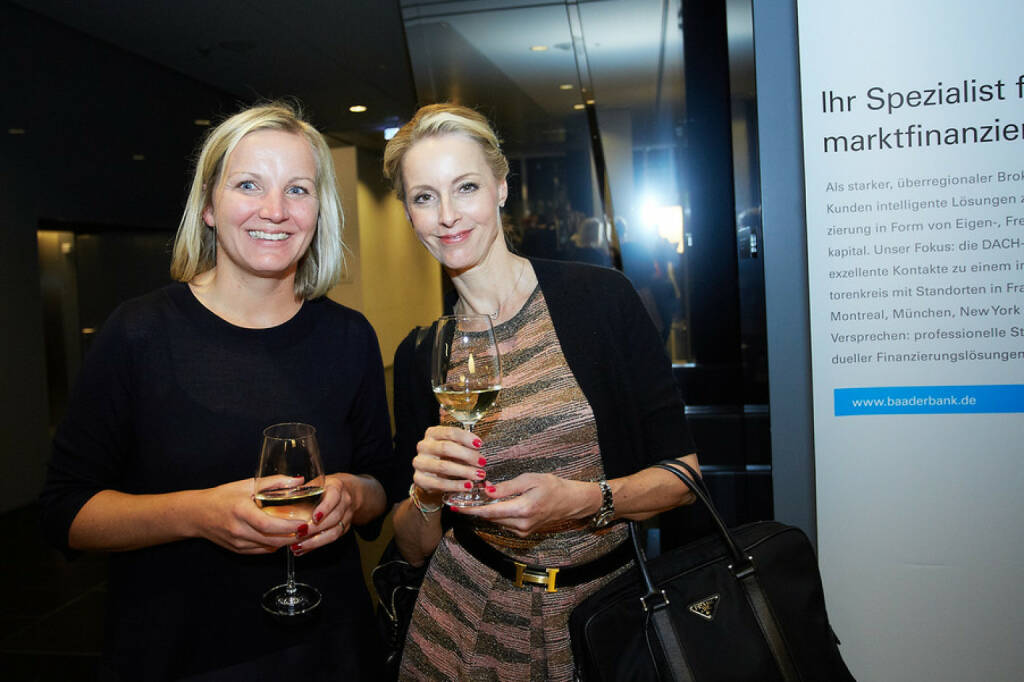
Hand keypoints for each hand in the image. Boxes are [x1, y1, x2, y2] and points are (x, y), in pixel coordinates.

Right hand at [193, 475, 308, 554]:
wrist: (196, 514)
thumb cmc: (222, 496)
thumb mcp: (246, 484)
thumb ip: (273, 482)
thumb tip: (298, 480)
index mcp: (241, 511)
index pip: (268, 524)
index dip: (288, 527)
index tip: (304, 523)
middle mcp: (239, 530)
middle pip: (272, 540)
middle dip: (293, 537)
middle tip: (308, 529)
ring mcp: (237, 542)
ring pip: (268, 547)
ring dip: (285, 542)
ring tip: (299, 533)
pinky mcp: (237, 550)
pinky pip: (261, 551)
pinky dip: (274, 545)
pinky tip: (282, 537)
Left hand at [292, 473, 354, 555]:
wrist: (348, 491)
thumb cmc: (326, 487)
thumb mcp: (316, 483)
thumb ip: (302, 491)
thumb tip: (280, 499)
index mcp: (337, 487)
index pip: (334, 497)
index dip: (325, 508)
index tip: (314, 517)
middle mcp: (345, 502)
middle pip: (334, 517)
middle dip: (316, 528)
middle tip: (299, 534)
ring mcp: (347, 516)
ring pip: (335, 532)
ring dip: (315, 541)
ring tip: (298, 546)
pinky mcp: (344, 528)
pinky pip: (332, 539)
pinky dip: (315, 546)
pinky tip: (302, 549)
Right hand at [411, 425, 487, 500]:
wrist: (431, 478)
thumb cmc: (446, 459)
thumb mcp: (454, 449)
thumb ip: (464, 446)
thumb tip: (480, 448)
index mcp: (432, 434)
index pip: (449, 432)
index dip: (466, 438)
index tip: (480, 444)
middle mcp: (423, 446)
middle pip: (446, 448)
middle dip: (467, 455)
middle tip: (482, 462)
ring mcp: (419, 463)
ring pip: (443, 466)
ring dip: (464, 471)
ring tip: (479, 475)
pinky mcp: (419, 479)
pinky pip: (439, 483)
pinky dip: (456, 485)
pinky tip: (468, 486)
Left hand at [454, 473, 597, 536]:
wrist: (569, 501)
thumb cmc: (551, 486)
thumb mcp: (529, 480)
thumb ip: (507, 487)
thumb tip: (487, 491)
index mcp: (522, 509)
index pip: (490, 511)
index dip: (471, 509)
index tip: (457, 505)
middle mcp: (521, 524)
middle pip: (490, 517)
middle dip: (477, 507)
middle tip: (465, 495)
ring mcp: (522, 530)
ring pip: (496, 520)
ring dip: (486, 510)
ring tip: (478, 496)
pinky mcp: (523, 532)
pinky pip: (504, 522)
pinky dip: (496, 513)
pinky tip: (494, 502)